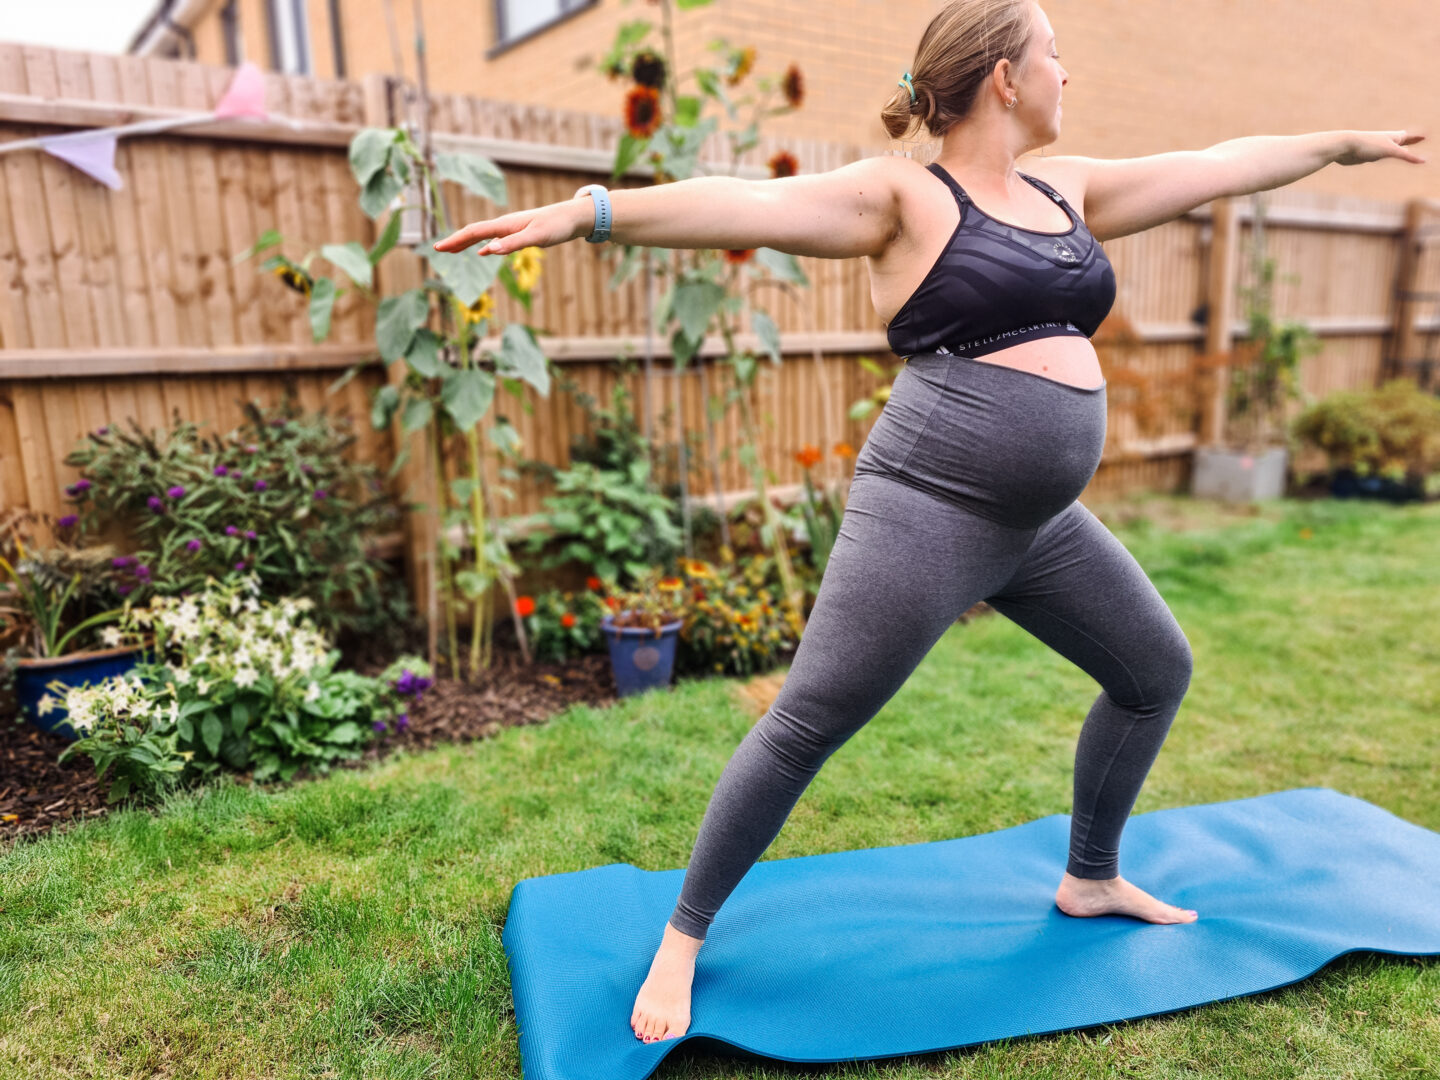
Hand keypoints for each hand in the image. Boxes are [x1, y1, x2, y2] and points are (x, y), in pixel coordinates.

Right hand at [432, 197, 588, 254]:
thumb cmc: (556, 226)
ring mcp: (512, 228)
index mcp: (505, 225)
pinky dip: (484, 245)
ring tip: (452, 250)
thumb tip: (488, 251)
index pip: (474, 232)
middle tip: (438, 250)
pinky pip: (496, 239)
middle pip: (474, 232)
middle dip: (455, 241)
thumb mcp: (535, 237)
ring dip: (466, 242)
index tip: (438, 249)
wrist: (573, 217)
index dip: (455, 240)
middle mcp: (506, 225)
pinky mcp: (520, 233)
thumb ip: (512, 244)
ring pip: (483, 235)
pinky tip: (483, 251)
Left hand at [1335, 129, 1426, 165]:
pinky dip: (1382, 156)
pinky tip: (1378, 157)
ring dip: (1396, 149)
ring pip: (1389, 149)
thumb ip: (1408, 156)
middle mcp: (1386, 141)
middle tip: (1417, 138)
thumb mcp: (1391, 151)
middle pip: (1401, 140)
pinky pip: (1377, 156)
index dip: (1417, 138)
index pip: (1409, 137)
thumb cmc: (1368, 145)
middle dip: (1409, 140)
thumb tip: (1424, 161)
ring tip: (1401, 149)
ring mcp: (1376, 148)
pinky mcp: (1366, 155)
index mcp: (1394, 137)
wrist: (1344, 146)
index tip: (1425, 136)